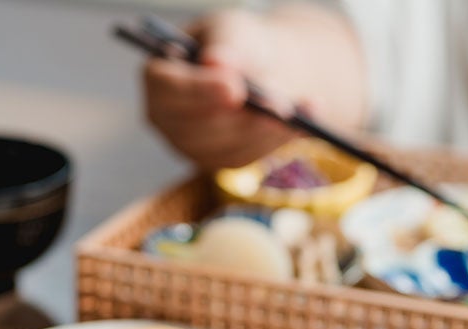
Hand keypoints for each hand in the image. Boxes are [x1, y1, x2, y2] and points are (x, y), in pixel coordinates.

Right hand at [143, 9, 297, 168]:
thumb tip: (218, 62)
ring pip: (228, 148)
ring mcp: (193, 145)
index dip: (199, 91)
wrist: (261, 66)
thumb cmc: (238, 42)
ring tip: (301, 108)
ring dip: (267, 130)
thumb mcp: (233, 29)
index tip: (234, 87)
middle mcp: (168, 118)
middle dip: (242, 119)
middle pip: (197, 129)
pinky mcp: (222, 160)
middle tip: (279, 105)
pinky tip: (307, 121)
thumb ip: (227, 42)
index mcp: (160, 78)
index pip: (167, 90)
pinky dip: (280, 139)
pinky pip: (251, 157)